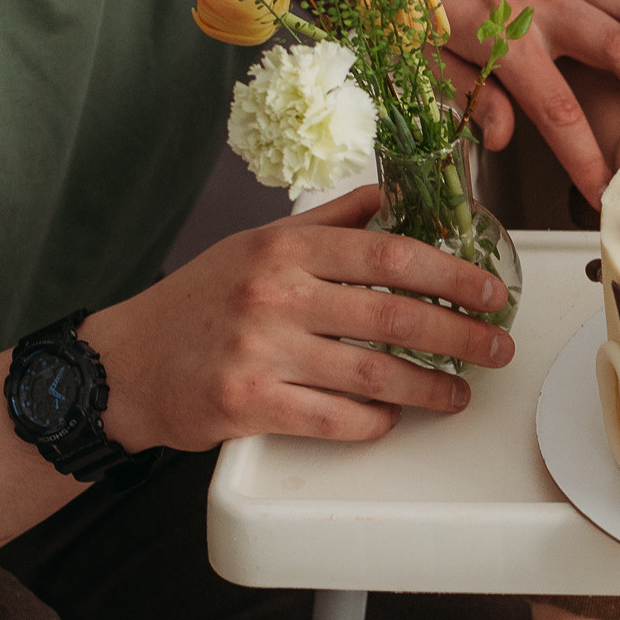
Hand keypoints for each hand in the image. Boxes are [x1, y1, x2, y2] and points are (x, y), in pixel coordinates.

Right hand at [87, 187, 514, 450]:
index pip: (391, 254)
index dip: (453, 274)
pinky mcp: (252, 405)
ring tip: (460, 393)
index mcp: (286, 248)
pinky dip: (376, 421)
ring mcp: (264, 351)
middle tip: (495, 347)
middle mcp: (277, 295)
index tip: (491, 291)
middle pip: (395, 316)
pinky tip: (393, 417)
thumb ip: (328, 223)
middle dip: (460, 336)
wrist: (124, 364)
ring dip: (431, 389)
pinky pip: (338, 419)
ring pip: (375, 375)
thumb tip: (392, 198)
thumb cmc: (198, 301)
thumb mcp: (258, 244)